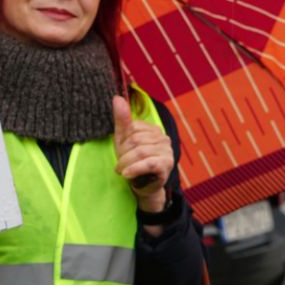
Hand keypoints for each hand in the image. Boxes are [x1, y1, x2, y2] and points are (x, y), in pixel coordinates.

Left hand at [112, 95, 172, 212]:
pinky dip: (134, 168)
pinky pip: (149, 163)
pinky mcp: (167, 165)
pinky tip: (126, 174)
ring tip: (122, 171)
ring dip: (126, 163)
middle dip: (123, 153)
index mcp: (154, 129)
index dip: (122, 141)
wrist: (143, 187)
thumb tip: (117, 97)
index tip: (120, 152)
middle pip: (135, 140)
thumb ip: (122, 120)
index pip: (133, 128)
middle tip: (120, 164)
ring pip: (140, 152)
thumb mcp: (123, 140)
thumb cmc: (132, 162)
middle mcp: (164, 138)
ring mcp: (167, 151)